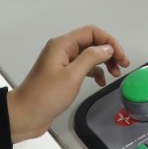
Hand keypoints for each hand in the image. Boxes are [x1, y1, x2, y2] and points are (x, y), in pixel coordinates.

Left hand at [6, 26, 129, 142]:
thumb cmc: (47, 95)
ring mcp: (61, 63)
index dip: (109, 41)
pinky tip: (101, 82)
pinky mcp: (62, 76)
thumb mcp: (72, 76)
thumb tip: (107, 48)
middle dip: (108, 51)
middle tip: (122, 66)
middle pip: (91, 43)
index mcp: (62, 45)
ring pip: (88, 56)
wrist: (25, 115)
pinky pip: (82, 68)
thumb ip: (91, 58)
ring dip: (103, 62)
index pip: (91, 32)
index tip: (121, 57)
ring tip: (115, 75)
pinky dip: (94, 72)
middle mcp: (62, 50)